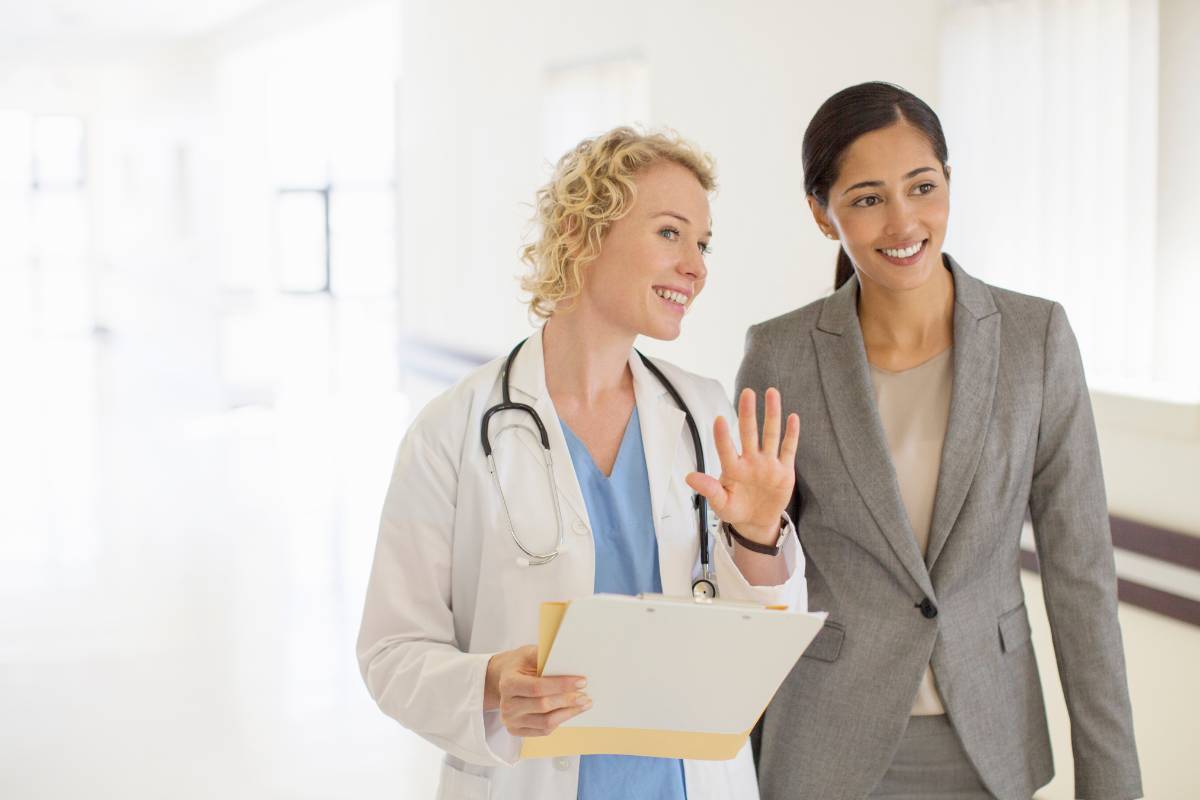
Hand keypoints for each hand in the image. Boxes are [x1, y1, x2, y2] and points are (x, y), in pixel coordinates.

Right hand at [484, 645, 590, 736]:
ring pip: (545, 722)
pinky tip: (570, 712)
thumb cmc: (519, 665)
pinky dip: (560, 721)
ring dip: (568, 713)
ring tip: (583, 704)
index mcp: (509, 683)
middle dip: (568, 700)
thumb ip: (545, 655)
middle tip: (585, 695)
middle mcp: (507, 705)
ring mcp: (511, 720)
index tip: (581, 681)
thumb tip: (568, 658)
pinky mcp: (516, 730)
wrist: (503, 679)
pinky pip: (543, 730)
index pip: (537, 687)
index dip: (561, 685)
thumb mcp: (528, 653)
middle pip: (543, 706)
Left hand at [685, 388, 799, 545]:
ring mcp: (768, 463)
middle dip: (748, 413)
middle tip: (746, 393)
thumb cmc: (735, 510)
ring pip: (771, 435)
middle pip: (749, 433)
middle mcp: (750, 461)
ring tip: (771, 392)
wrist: (757, 521)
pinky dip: (791, 434)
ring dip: (772, 414)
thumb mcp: (721, 504)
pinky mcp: (784, 470)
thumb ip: (709, 490)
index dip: (722, 436)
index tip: (719, 419)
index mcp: (733, 469)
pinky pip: (788, 449)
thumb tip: (688, 477)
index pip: (726, 450)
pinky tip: (792, 417)